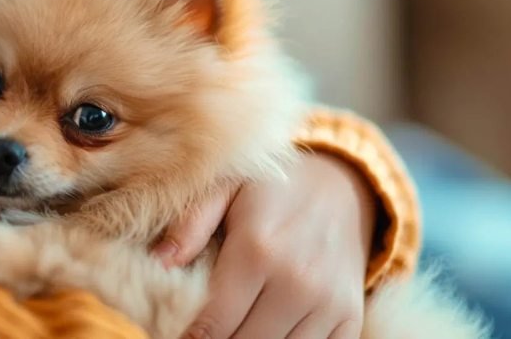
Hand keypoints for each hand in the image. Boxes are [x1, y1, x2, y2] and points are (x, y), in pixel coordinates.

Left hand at [152, 154, 375, 338]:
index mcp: (257, 250)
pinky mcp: (350, 315)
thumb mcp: (225, 189)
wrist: (342, 186)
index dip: (193, 337)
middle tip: (207, 330)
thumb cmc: (272, 190)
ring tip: (237, 328)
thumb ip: (190, 225)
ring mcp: (328, 302)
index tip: (184, 333)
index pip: (213, 323)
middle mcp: (296, 281)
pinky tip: (270, 329)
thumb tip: (160, 264)